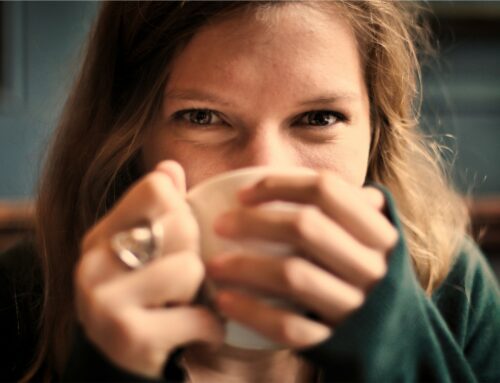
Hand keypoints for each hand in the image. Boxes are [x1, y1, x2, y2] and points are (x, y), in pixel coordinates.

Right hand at [75, 161, 223, 377]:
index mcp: (100, 236)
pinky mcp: (128, 337)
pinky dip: (211, 328)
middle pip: (180, 224)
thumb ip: (158, 209)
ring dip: (202, 294)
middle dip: (195, 254)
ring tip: (185, 306)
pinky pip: (199, 316)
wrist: (120, 368)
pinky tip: (198, 332)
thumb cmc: (144, 301)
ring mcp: (105, 301)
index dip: (182, 211)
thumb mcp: (145, 253)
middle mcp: (93, 263)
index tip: (179, 240)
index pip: (157, 188)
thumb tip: (170, 166)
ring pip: (190, 269)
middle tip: (184, 280)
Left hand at [207, 171, 397, 348]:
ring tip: (214, 265)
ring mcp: (355, 306)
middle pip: (305, 228)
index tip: (243, 193)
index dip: (279, 184)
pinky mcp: (335, 341)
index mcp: (378, 233)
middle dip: (254, 222)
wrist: (391, 341)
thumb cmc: (365, 276)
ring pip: (293, 276)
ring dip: (245, 267)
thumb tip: (313, 178)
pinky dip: (252, 312)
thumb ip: (350, 210)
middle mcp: (371, 267)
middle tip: (220, 225)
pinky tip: (225, 301)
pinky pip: (288, 326)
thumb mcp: (370, 241)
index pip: (327, 190)